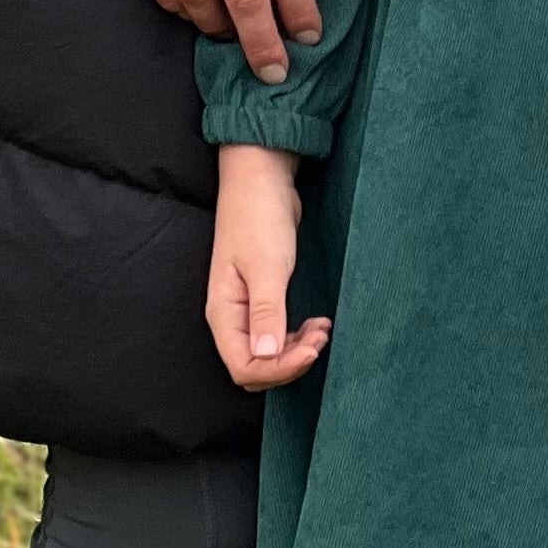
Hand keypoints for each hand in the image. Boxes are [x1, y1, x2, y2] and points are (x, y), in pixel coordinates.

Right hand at [207, 145, 330, 388]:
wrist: (262, 178)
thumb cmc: (259, 218)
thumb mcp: (266, 266)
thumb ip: (266, 312)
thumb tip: (265, 356)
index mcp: (224, 313)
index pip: (244, 367)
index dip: (278, 369)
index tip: (312, 350)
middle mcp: (232, 317)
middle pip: (255, 366)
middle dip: (289, 363)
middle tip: (320, 340)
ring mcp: (247, 307)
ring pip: (268, 353)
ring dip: (296, 350)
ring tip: (323, 329)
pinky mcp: (263, 297)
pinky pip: (277, 333)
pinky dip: (297, 336)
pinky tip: (317, 323)